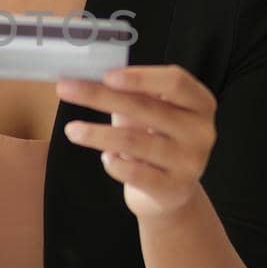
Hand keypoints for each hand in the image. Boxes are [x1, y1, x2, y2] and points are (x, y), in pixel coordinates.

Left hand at [56, 65, 217, 221]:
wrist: (169, 192)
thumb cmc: (154, 138)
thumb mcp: (150, 111)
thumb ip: (130, 92)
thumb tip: (86, 76)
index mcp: (200, 103)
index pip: (175, 82)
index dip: (140, 77)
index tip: (106, 76)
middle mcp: (201, 131)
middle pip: (146, 108)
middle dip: (100, 96)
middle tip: (65, 89)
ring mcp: (191, 162)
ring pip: (134, 142)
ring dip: (96, 133)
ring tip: (72, 130)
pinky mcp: (174, 189)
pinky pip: (135, 173)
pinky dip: (114, 163)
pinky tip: (105, 158)